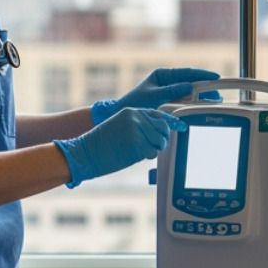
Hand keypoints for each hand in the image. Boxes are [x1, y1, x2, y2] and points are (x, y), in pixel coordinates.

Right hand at [54, 107, 184, 186]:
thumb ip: (139, 127)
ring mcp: (137, 129)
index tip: (182, 127)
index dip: (172, 122)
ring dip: (154, 149)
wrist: (84, 153)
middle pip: (164, 128)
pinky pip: (153, 152)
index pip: (159, 114)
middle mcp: (136, 117)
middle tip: (151, 147)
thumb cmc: (101, 145)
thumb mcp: (121, 128)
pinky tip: (136, 155)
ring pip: (161, 140)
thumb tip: (159, 135)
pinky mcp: (136, 143)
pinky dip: (148, 156)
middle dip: (161, 140)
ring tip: (140, 151)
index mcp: (132, 111)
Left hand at [91, 67, 220, 123]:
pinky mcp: (169, 104)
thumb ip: (172, 90)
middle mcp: (168, 82)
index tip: (216, 77)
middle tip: (219, 92)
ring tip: (215, 100)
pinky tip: (202, 107)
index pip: (187, 72)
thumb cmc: (135, 103)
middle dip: (205, 86)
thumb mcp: (154, 95)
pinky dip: (193, 104)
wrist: (123, 114)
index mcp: (163, 75)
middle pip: (191, 82)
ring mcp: (169, 93)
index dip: (202, 74)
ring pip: (189, 93)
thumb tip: (190, 86)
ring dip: (201, 96)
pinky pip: (184, 102)